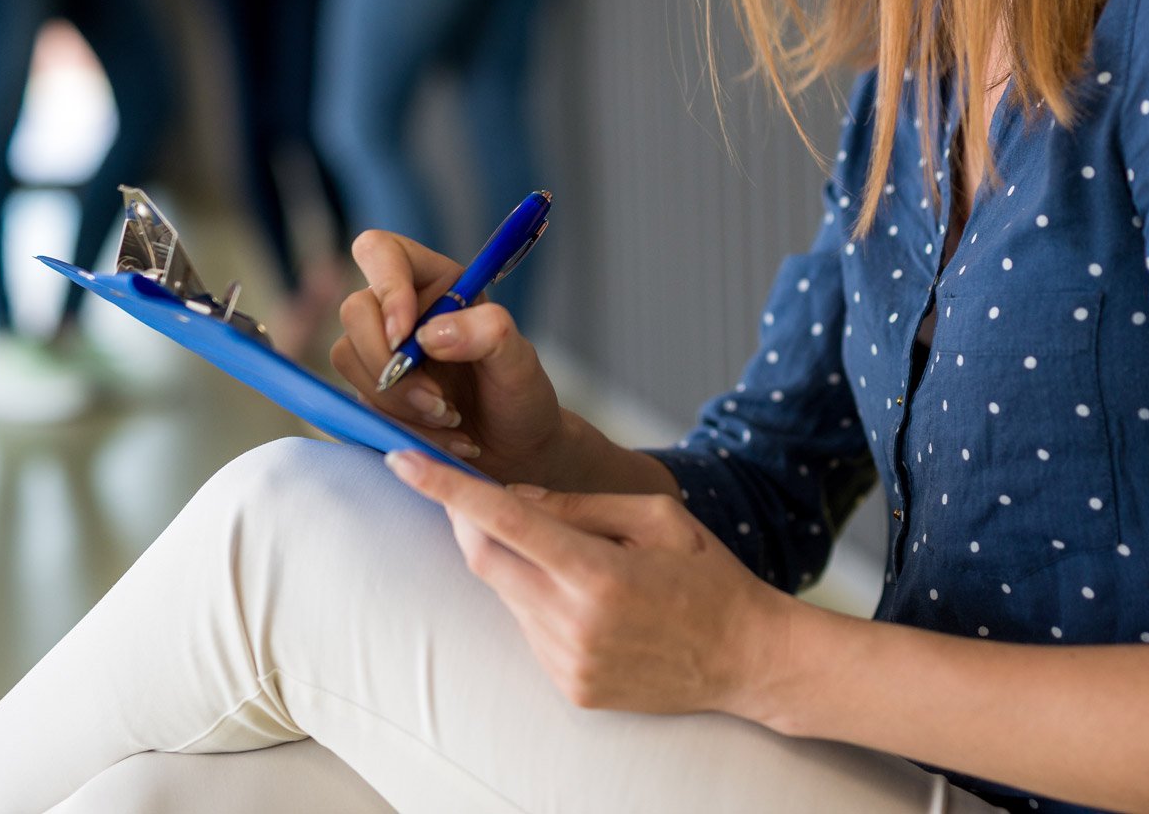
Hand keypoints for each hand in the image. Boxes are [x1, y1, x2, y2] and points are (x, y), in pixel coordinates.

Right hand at [331, 229, 566, 484]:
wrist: (513, 450)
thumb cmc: (518, 396)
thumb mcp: (520, 361)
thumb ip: (489, 333)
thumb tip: (429, 334)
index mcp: (436, 282)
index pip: (381, 252)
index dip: (386, 287)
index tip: (406, 334)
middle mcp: (401, 311)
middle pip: (355, 310)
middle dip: (390, 362)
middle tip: (438, 400)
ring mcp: (379, 351)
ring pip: (348, 358)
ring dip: (397, 400)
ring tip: (449, 419)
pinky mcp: (369, 391)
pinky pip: (357, 402)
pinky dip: (398, 426)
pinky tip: (440, 437)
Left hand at [386, 450, 797, 716]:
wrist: (746, 659)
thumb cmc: (707, 576)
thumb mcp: (654, 517)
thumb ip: (577, 503)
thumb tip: (510, 496)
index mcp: (598, 572)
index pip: (501, 521)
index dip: (445, 489)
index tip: (402, 461)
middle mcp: (573, 623)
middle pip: (484, 558)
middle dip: (469, 520)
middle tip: (478, 494)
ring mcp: (567, 662)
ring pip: (507, 593)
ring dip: (518, 563)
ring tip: (579, 560)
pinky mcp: (569, 686)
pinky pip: (529, 629)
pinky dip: (538, 600)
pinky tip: (590, 601)